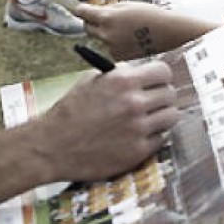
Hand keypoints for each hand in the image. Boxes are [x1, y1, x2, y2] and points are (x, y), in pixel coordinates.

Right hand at [35, 61, 176, 181]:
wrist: (52, 146)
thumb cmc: (70, 111)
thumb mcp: (90, 80)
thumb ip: (119, 74)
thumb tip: (140, 72)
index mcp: (123, 81)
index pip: (164, 72)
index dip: (161, 77)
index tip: (157, 82)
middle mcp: (134, 103)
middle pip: (170, 95)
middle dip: (162, 97)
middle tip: (153, 102)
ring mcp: (138, 129)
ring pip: (171, 117)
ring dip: (161, 117)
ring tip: (148, 119)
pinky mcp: (137, 151)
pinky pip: (161, 139)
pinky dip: (153, 137)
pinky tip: (137, 135)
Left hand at [76, 1, 175, 57]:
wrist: (169, 33)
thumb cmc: (151, 16)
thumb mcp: (127, 5)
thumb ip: (108, 9)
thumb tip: (96, 12)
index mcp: (107, 18)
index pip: (82, 12)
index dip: (81, 9)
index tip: (79, 9)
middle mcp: (106, 34)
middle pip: (87, 27)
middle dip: (92, 22)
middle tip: (103, 19)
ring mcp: (112, 47)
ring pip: (100, 38)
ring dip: (106, 34)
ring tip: (125, 29)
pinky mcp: (119, 57)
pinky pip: (110, 48)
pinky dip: (115, 44)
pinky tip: (129, 39)